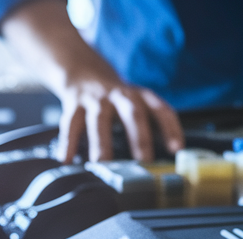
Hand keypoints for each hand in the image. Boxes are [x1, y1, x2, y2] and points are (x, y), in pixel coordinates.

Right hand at [53, 73, 182, 162]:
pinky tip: (66, 160)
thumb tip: (167, 160)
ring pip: (99, 120)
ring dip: (101, 143)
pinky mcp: (74, 104)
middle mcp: (121, 96)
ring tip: (102, 164)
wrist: (84, 71)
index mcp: (141, 97)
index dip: (171, 128)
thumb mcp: (138, 104)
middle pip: (133, 114)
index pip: (161, 110)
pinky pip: (70, 124)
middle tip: (144, 161)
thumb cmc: (118, 99)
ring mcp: (96, 100)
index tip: (177, 149)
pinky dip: (68, 142)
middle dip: (140, 137)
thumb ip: (151, 126)